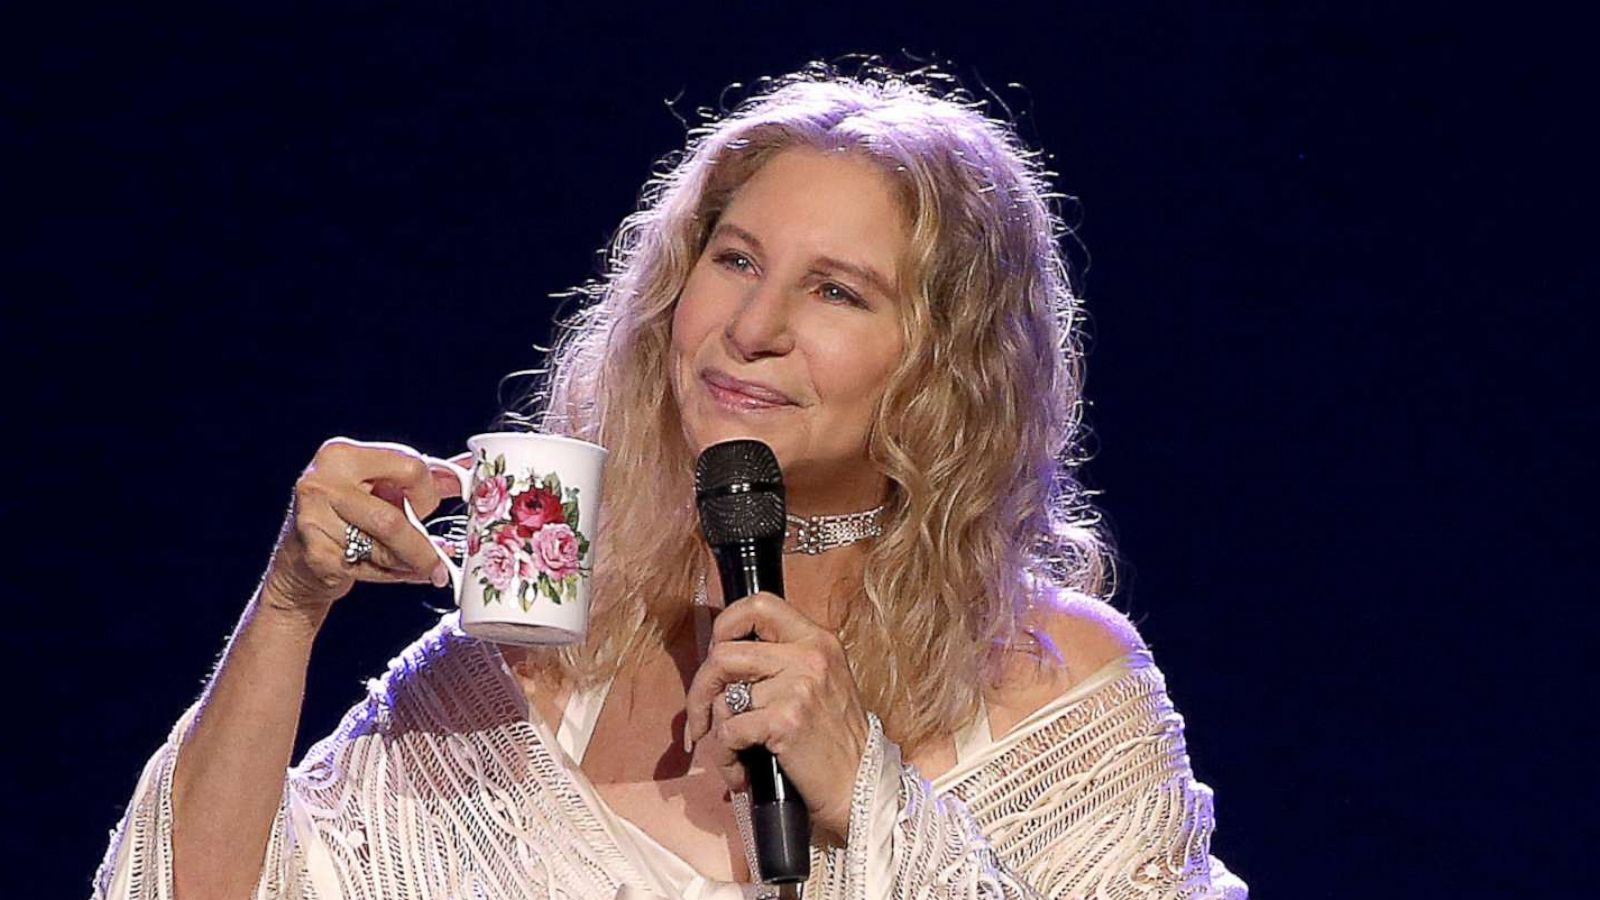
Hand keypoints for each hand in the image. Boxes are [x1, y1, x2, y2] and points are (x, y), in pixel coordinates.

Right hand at [260, 437, 469, 623]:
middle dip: (422, 547)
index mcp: (342, 454)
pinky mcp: (315, 554)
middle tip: (439, 561)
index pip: (409, 467)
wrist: (298, 562)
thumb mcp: (380, 488)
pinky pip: (368, 569)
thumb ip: (423, 477)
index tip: (429, 508)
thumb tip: (469, 468)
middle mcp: (322, 481)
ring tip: (419, 566)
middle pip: (393, 518)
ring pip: (383, 548)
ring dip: (409, 564)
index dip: (428, 494)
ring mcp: (313, 519)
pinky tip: (393, 572)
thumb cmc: (346, 518)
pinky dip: (391, 576)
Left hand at [683, 592, 870, 842]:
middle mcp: (809, 655)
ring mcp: (798, 687)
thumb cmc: (836, 741)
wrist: (863, 786)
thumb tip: (723, 658)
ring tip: (733, 756)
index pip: (759, 604)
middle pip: (724, 653)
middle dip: (700, 690)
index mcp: (816, 639)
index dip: (726, 625)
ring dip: (717, 734)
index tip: (714, 654)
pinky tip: (742, 774)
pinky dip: (727, 758)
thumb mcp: (822, 682)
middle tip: (700, 719)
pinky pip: (730, 731)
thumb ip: (782, 661)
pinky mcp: (786, 720)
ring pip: (723, 699)